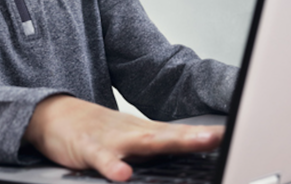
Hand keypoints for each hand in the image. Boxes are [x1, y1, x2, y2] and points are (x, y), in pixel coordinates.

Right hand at [23, 95, 223, 181]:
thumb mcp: (130, 138)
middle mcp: (134, 132)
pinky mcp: (89, 148)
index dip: (207, 135)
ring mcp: (112, 139)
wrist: (53, 114)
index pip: (181, 133)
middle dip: (196, 137)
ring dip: (168, 143)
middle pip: (169, 134)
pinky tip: (123, 175)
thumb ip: (157, 147)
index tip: (236, 136)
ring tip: (193, 144)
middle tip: (221, 136)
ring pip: (143, 142)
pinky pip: (103, 159)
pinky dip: (113, 166)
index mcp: (145, 131)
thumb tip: (189, 152)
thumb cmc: (96, 130)